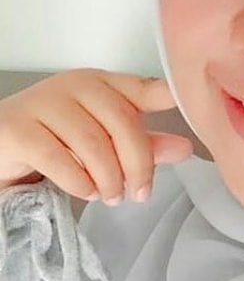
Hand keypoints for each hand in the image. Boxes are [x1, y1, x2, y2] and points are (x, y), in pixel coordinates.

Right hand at [0, 68, 192, 204]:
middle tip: (140, 192)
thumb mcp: (105, 141)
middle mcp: (75, 86)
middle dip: (138, 163)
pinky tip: (86, 190)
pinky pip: (58, 158)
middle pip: (122, 122)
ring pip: (92, 142)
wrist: (3, 146)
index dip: (168, 95)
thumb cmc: (58, 140)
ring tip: (111, 195)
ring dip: (109, 177)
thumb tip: (185, 148)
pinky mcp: (17, 128)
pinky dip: (79, 181)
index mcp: (103, 85)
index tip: (187, 107)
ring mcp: (44, 103)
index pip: (143, 87)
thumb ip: (144, 144)